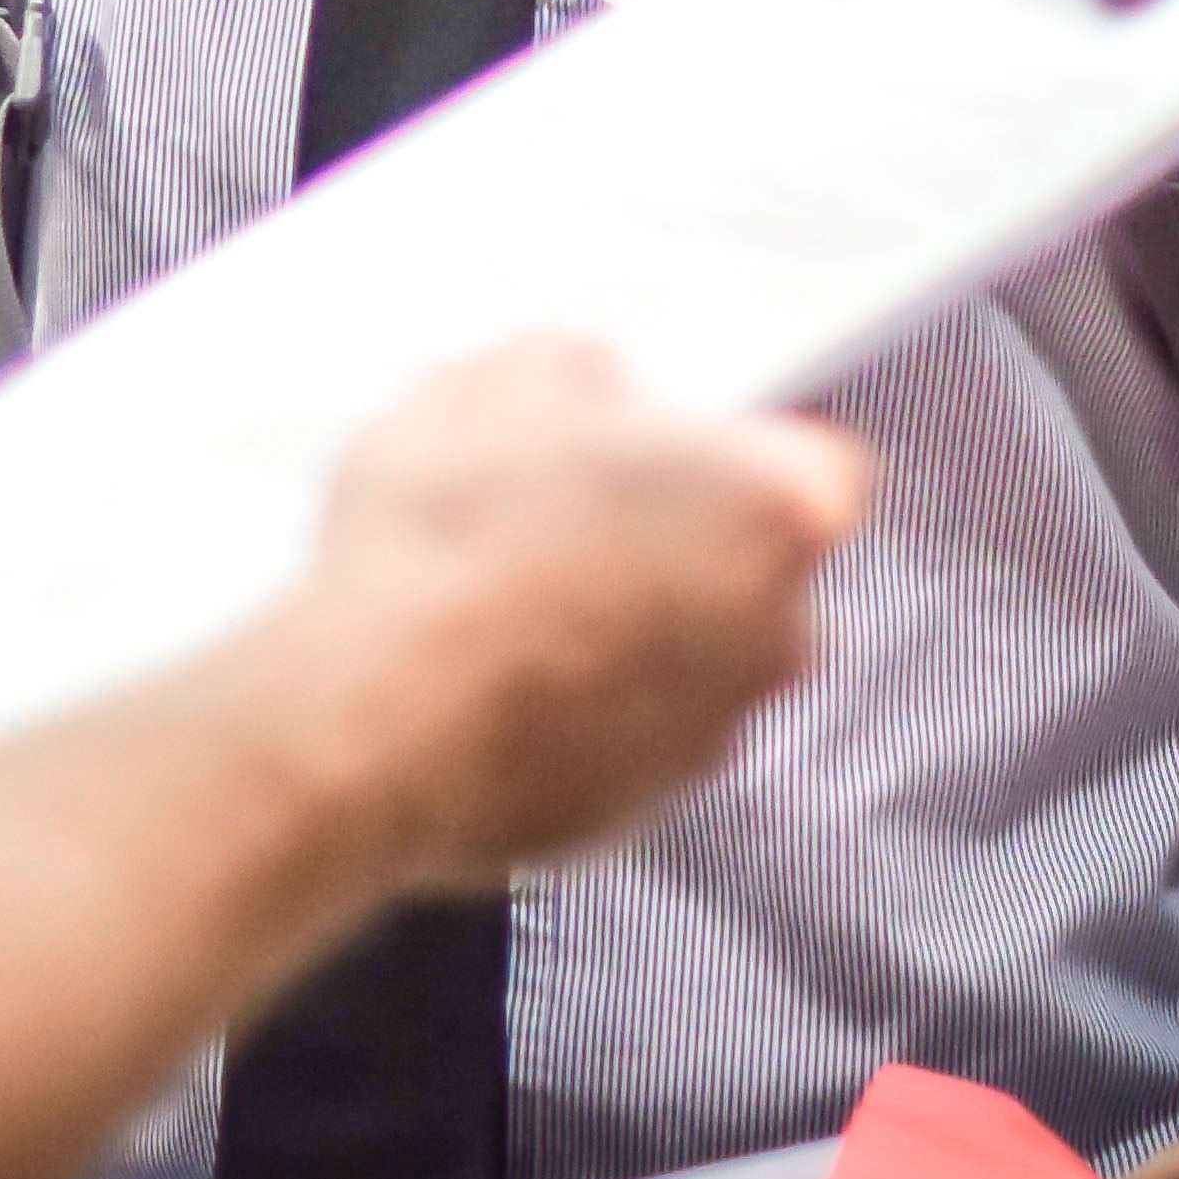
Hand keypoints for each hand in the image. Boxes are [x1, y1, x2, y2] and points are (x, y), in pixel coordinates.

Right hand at [267, 336, 868, 886]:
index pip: (813, 458)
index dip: (726, 442)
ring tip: (510, 589)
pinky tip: (494, 666)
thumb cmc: (446, 556)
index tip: (665, 439)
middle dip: (676, 534)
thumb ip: (585, 373)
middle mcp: (777, 632)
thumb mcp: (499, 381)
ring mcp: (714, 730)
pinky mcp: (646, 805)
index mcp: (778, 508)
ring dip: (624, 619)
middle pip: (754, 562)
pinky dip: (581, 702)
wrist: (366, 718)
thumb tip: (586, 391)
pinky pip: (632, 729)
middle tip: (571, 505)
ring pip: (689, 650)